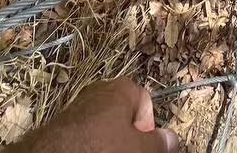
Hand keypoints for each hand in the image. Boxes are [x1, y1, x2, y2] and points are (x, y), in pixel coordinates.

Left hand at [15, 78, 178, 152]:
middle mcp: (99, 92)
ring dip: (109, 142)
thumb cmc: (102, 148)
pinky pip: (86, 136)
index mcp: (121, 89)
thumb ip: (158, 143)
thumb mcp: (138, 148)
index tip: (143, 147)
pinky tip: (89, 151)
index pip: (146, 102)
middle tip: (126, 152)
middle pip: (124, 116)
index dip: (148, 127)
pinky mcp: (63, 127)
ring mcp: (79, 109)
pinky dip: (90, 145)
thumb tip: (173, 138)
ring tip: (106, 152)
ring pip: (104, 128)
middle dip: (128, 137)